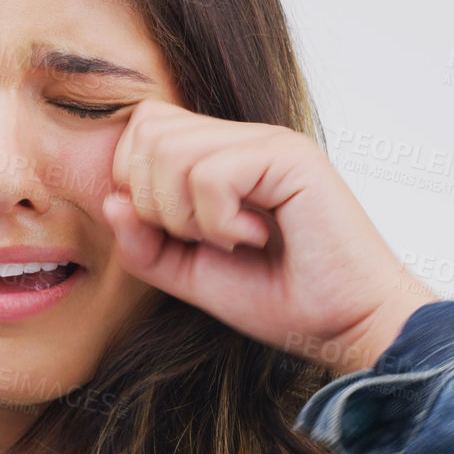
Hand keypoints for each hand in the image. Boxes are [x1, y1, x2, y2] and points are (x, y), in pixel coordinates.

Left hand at [100, 101, 439, 374]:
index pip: (143, 128)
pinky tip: (254, 236)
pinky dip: (218, 221)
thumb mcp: (190, 274)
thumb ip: (144, 241)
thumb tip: (110, 200)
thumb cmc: (279, 298)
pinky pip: (209, 174)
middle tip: (202, 238)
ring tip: (232, 240)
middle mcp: (244, 136)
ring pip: (171, 150)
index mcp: (221, 153)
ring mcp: (268, 141)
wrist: (343, 325)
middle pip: (148, 131)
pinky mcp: (289, 157)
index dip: (136, 186)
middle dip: (154, 200)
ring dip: (186, 215)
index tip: (180, 234)